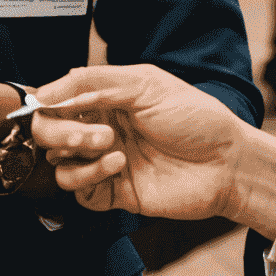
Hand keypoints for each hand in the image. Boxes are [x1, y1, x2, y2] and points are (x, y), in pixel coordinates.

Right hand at [29, 64, 253, 219]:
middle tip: (89, 133)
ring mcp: (105, 161)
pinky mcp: (114, 193)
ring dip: (76, 153)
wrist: (228, 163)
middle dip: (59, 131)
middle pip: (50, 133)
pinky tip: (118, 165)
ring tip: (109, 145)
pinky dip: (89, 177)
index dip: (47, 103)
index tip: (47, 105)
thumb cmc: (195, 117)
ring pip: (59, 163)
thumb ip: (94, 83)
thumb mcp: (146, 83)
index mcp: (104, 98)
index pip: (56, 100)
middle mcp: (99, 128)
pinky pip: (79, 191)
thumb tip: (46, 92)